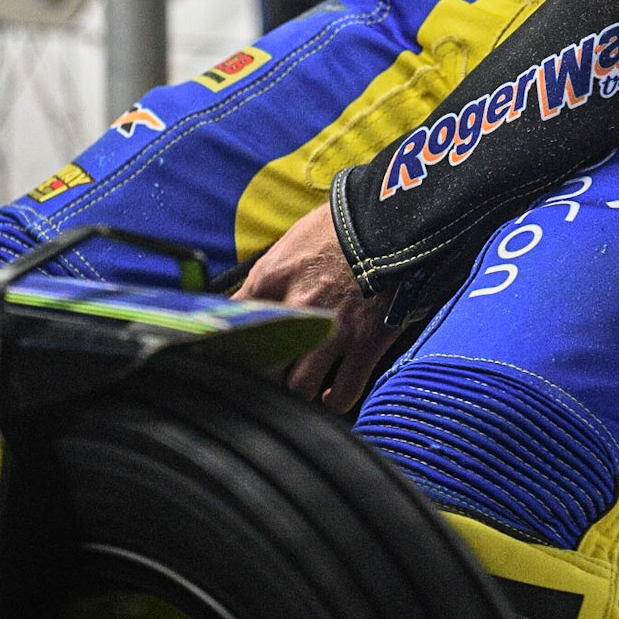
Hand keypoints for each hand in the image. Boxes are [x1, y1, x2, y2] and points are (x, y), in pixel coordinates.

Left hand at [234, 201, 400, 412]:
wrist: (388, 220)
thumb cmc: (336, 229)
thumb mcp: (286, 246)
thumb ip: (261, 283)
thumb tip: (236, 310)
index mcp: (271, 282)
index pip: (232, 332)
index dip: (230, 353)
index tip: (233, 362)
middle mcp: (297, 311)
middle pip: (264, 370)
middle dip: (265, 377)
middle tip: (271, 375)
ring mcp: (333, 332)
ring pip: (300, 389)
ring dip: (299, 389)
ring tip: (302, 382)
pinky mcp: (366, 343)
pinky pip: (344, 393)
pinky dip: (335, 399)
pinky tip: (331, 392)